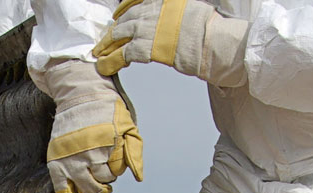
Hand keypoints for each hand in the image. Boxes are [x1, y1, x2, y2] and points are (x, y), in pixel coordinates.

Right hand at [33, 60, 143, 192]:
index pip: (118, 170)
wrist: (79, 94)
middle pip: (104, 180)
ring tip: (93, 175)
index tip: (113, 153)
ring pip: (87, 188)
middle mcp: (89, 152)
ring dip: (93, 186)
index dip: (118, 165)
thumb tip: (138, 178)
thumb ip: (134, 152)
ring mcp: (71, 159)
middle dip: (106, 175)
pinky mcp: (56, 162)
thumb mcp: (128, 126)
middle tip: (102, 162)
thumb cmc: (106, 110)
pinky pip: (62, 191)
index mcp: (109, 143)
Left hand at [93, 0, 248, 87]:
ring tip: (99, 54)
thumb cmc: (209, 30)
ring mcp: (147, 26)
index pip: (135, 0)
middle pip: (125, 18)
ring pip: (119, 34)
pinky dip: (111, 60)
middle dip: (113, 30)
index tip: (117, 14)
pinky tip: (104, 66)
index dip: (123, 8)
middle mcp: (152, 8)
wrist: (214, 42)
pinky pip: (122, 53)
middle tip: (104, 40)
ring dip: (107, 45)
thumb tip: (170, 18)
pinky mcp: (146, 46)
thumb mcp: (191, 8)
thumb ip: (174, 11)